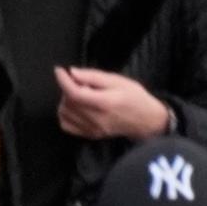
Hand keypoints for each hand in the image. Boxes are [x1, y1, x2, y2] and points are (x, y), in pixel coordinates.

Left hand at [54, 68, 173, 142]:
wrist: (146, 120)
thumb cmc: (134, 97)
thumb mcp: (117, 80)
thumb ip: (93, 76)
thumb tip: (72, 72)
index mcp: (104, 103)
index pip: (74, 93)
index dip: (63, 80)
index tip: (60, 70)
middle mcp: (96, 119)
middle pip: (68, 103)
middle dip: (67, 88)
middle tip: (79, 82)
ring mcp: (93, 130)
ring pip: (64, 114)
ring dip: (66, 101)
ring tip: (80, 94)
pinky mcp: (91, 135)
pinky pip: (67, 126)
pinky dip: (66, 114)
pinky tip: (76, 107)